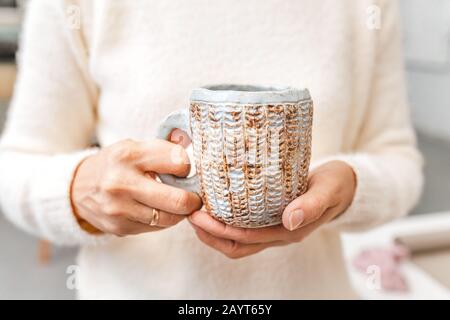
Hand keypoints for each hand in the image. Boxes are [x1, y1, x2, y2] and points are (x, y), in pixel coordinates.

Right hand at [71, 136, 201, 235]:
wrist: (78, 188)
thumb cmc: (115, 164)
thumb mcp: (134, 147)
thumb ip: (164, 149)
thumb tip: (193, 149)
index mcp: (128, 155)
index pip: (178, 162)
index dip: (187, 167)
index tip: (184, 170)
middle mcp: (121, 183)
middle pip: (179, 200)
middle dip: (194, 199)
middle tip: (195, 196)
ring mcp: (119, 209)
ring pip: (171, 218)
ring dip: (180, 212)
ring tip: (176, 202)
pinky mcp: (120, 228)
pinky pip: (157, 228)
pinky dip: (164, 220)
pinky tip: (158, 209)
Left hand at [189, 160, 355, 258]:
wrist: (345, 186)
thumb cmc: (337, 185)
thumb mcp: (328, 189)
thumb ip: (312, 204)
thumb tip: (290, 220)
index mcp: (290, 231)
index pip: (246, 237)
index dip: (220, 229)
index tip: (199, 214)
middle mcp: (279, 235)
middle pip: (236, 245)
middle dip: (209, 232)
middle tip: (190, 212)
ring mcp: (274, 229)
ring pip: (237, 241)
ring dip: (213, 231)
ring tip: (195, 212)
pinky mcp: (271, 219)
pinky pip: (243, 228)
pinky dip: (225, 222)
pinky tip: (214, 205)